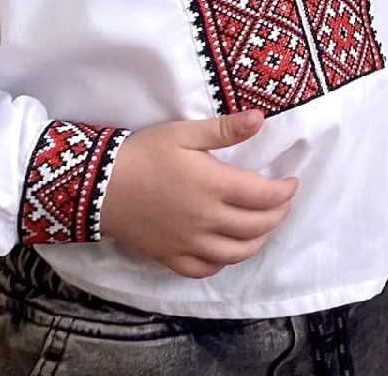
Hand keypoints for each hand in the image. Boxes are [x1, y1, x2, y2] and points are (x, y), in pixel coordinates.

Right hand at [102, 111, 297, 278]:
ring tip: (264, 226)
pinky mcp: (169, 257)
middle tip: (283, 203)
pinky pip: (204, 269)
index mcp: (215, 187)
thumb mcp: (184, 133)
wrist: (95, 187)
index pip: (265, 196)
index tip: (292, 183)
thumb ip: (224, 129)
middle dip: (279, 215)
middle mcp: (206, 220)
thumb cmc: (143, 154)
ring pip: (236, 253)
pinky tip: (227, 250)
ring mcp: (188, 243)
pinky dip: (223, 263)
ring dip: (258, 241)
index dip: (285, 192)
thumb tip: (261, 118)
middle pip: (257, 226)